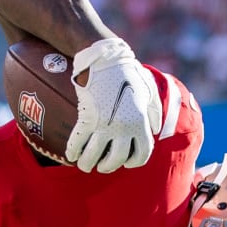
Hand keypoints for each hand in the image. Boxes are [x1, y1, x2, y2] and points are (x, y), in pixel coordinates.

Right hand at [65, 37, 160, 173]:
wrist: (106, 59)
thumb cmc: (128, 74)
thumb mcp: (149, 90)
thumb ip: (154, 112)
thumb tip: (155, 129)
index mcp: (140, 123)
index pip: (141, 155)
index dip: (133, 162)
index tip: (126, 162)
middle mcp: (124, 128)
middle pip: (116, 160)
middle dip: (108, 166)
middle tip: (102, 166)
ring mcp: (105, 124)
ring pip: (94, 156)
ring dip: (87, 164)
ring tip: (84, 165)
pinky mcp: (87, 118)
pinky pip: (78, 141)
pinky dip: (73, 151)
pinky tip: (71, 155)